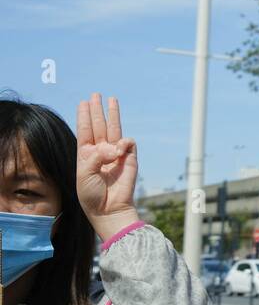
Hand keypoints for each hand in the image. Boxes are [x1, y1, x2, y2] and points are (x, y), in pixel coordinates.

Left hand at [76, 93, 140, 239]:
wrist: (109, 208)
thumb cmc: (92, 194)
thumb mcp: (84, 173)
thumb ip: (96, 155)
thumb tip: (115, 146)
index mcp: (86, 155)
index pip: (85, 130)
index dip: (84, 116)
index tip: (83, 103)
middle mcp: (100, 151)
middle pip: (99, 125)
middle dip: (97, 110)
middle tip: (95, 95)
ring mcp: (115, 154)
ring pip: (114, 129)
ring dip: (112, 114)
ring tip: (111, 100)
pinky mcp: (130, 158)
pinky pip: (128, 143)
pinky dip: (124, 143)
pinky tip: (118, 148)